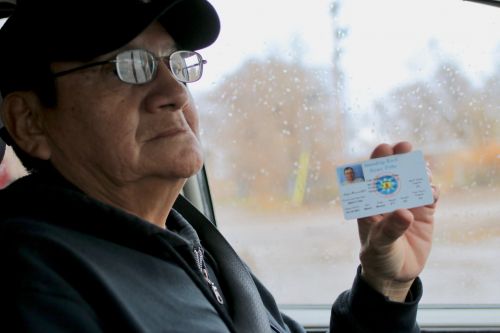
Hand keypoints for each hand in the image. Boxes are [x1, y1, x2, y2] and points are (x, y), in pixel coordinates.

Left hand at [357, 142, 438, 301]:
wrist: (395, 273)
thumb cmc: (378, 256)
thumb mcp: (379, 244)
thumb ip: (390, 229)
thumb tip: (405, 213)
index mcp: (370, 201)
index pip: (371, 175)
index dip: (377, 160)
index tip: (383, 148)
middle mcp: (388, 198)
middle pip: (393, 171)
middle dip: (398, 157)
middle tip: (404, 146)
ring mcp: (407, 203)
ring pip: (413, 180)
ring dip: (417, 171)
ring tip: (420, 168)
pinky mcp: (424, 212)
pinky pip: (429, 196)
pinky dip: (431, 191)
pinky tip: (431, 192)